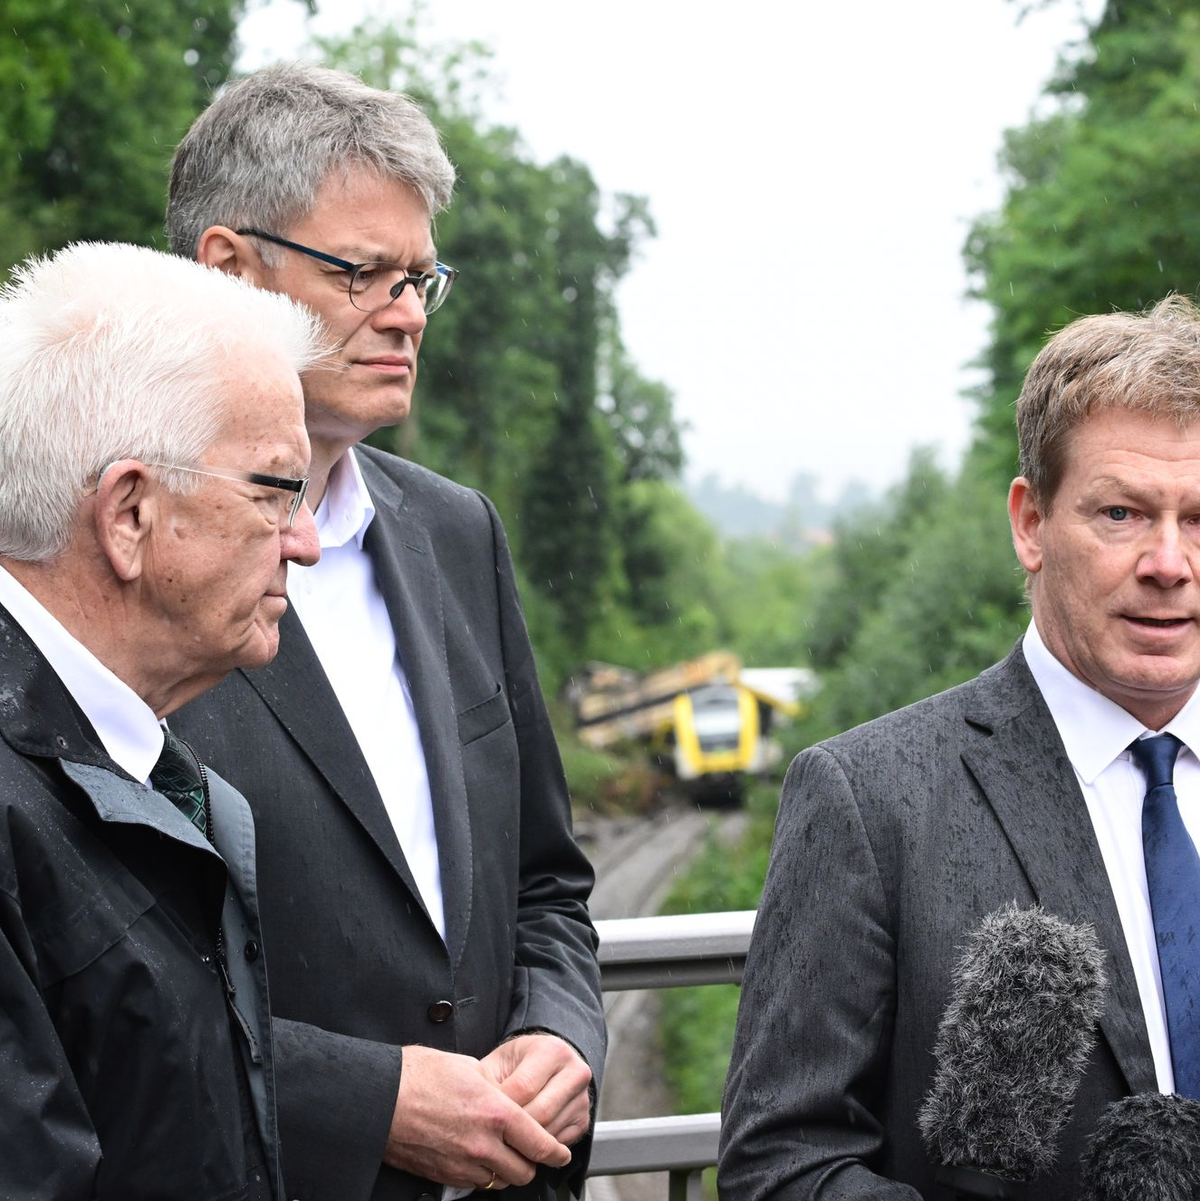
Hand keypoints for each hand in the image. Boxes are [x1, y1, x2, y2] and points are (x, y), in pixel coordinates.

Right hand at [383, 1044, 571, 1189]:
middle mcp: (483, 1143)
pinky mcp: (445, 1175)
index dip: (555, 1151)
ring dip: (508, 1170)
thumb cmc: (419, 1075)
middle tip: (532, 1150)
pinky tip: (478, 1157)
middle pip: (525, 1170)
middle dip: (532, 1162)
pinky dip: (484, 1174)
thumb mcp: (468, 1068)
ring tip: (504, 1153)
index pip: (540, 1142)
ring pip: (501, 1181)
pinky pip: (477, 1183)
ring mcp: (463, 1164)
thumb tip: (504, 1096)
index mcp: (495, 1112)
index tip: (561, 1152)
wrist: (380, 1098)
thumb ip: (494, 1088)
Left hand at [480, 1033, 592, 1145]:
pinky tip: (522, 1145)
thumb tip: (477, 1110)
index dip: (501, 1107)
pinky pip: (558, 1143)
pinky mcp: (584, 1120)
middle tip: (492, 1137)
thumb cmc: (518, 1064)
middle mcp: (575, 1071)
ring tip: (503, 1143)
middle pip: (540, 1113)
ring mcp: (583, 1098)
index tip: (484, 1117)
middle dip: (513, 1129)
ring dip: (525, 1143)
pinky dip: (538, 1150)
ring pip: (550, 1132)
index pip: (524, 1088)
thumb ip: (489, 1082)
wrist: (545, 1064)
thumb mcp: (500, 1062)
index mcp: (552, 1050)